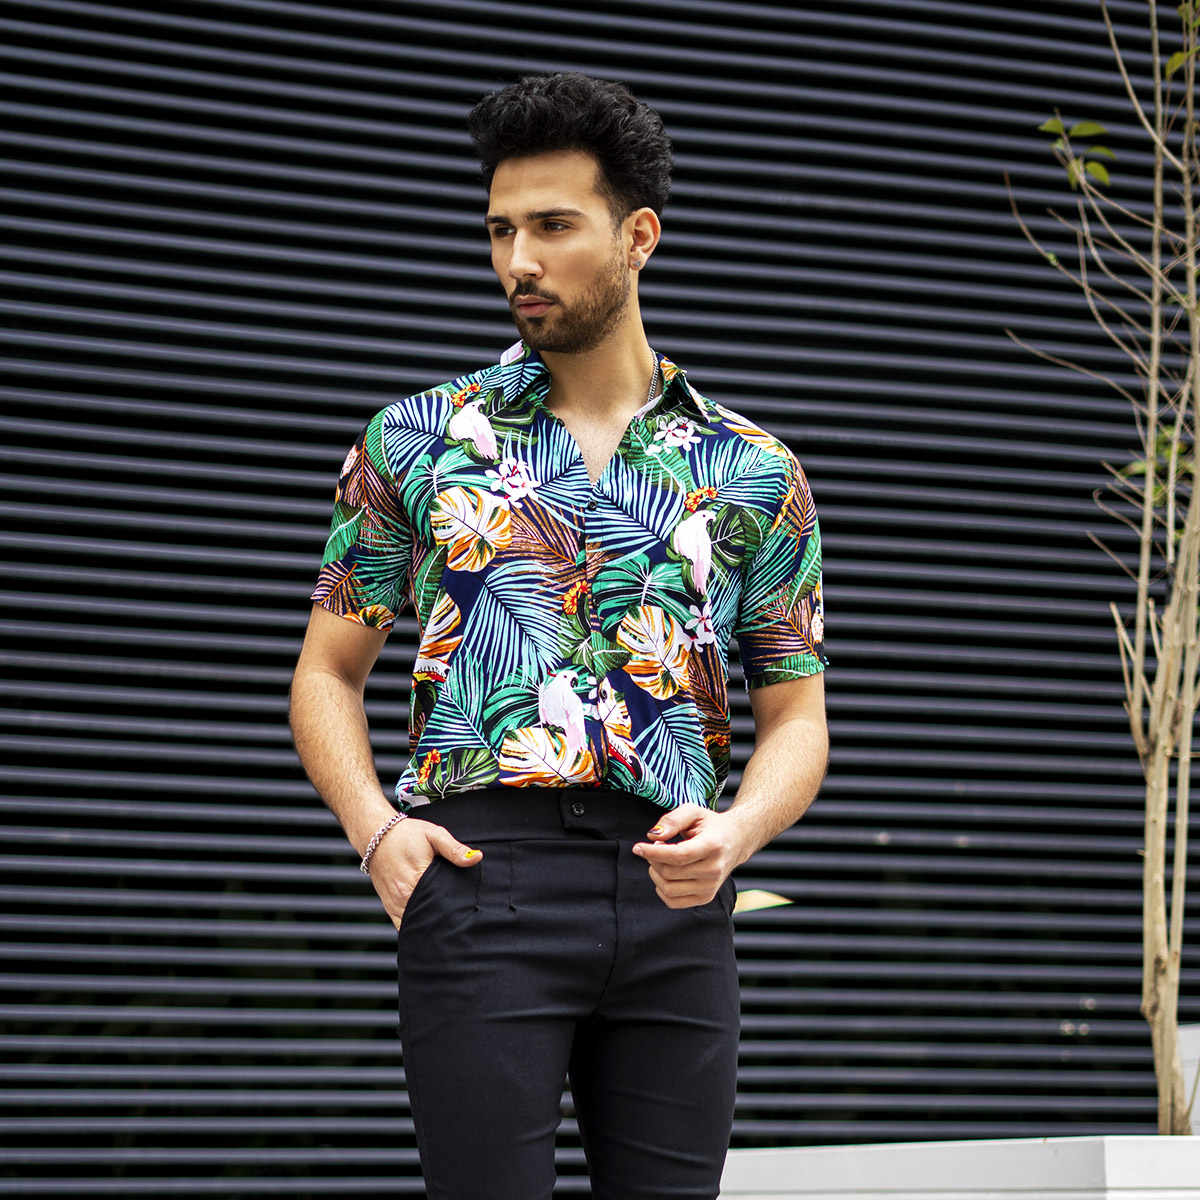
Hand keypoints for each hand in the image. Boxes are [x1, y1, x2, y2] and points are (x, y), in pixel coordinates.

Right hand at [367, 818, 480, 928]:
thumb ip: (455, 849)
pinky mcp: (389, 906)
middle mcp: (403, 896)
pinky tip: (427, 923)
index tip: (464, 909)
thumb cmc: (407, 835)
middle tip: (458, 917)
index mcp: (416, 879)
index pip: (440, 904)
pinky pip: (402, 925)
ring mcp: (395, 903)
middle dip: (443, 919)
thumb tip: (477, 857)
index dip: (454, 908)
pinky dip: (415, 925)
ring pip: (415, 923)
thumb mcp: (434, 835)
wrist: (377, 836)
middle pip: (428, 916)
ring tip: (445, 922)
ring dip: (429, 923)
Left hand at [632, 805, 754, 908]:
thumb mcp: (693, 812)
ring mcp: (710, 887)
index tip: (638, 847)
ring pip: (668, 888)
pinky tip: (666, 873)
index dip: (653, 852)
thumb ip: (672, 820)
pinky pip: (673, 901)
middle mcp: (714, 870)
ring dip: (655, 873)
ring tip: (661, 858)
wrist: (735, 842)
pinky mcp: (705, 898)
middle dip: (653, 859)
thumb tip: (653, 836)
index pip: (678, 856)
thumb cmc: (710, 826)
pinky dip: (661, 888)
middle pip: (669, 872)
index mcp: (713, 846)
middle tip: (656, 845)